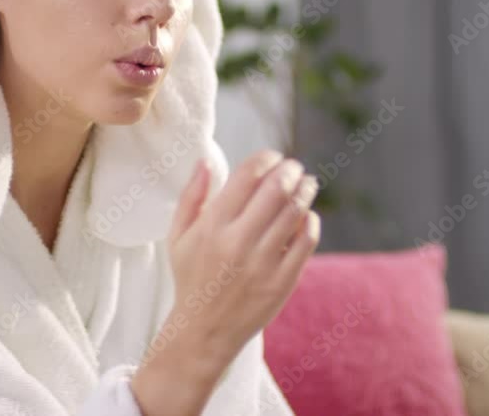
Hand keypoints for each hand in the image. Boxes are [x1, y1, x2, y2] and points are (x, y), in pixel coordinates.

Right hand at [130, 150, 320, 415]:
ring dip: (305, 190)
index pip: (248, 175)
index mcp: (212, 226)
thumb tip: (206, 161)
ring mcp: (263, 263)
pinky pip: (305, 241)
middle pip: (277, 189)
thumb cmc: (192, 277)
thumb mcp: (179, 236)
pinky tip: (307, 215)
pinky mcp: (282, 282)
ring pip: (295, 212)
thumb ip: (192, 196)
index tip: (272, 158)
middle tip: (294, 167)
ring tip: (307, 183)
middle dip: (290, 170)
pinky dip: (310, 221)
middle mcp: (238, 241)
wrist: (204, 331)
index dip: (266, 158)